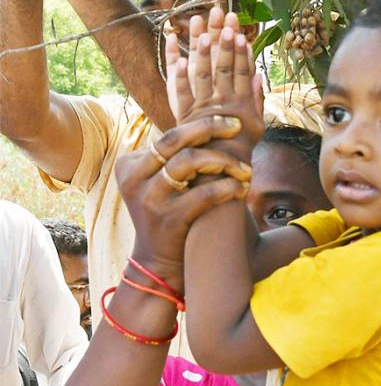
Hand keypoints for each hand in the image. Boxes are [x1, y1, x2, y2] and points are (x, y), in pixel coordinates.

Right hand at [116, 117, 250, 292]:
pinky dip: (227, 188)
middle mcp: (133, 178)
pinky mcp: (167, 219)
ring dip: (223, 160)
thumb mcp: (161, 183)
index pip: (168, 136)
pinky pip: (203, 194)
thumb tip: (207, 119)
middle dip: (210, 128)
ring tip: (245, 167)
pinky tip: (243, 188)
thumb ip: (174, 156)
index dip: (201, 126)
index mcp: (129, 165)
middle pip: (175, 140)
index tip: (228, 123)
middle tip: (236, 126)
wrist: (158, 265)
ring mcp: (148, 199)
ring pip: (189, 162)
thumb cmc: (170, 217)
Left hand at [166, 8, 263, 165]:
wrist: (222, 173)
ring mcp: (205, 109)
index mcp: (243, 104)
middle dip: (225, 45)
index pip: (243, 72)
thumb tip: (258, 75)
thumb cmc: (241, 149)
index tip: (240, 34)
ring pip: (204, 76)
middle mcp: (224, 104)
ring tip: (203, 32)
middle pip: (225, 69)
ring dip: (203, 53)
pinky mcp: (188, 117)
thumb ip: (258, 99)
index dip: (241, 52)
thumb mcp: (258, 126)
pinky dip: (181, 76)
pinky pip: (183, 93)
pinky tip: (180, 59)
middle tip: (225, 23)